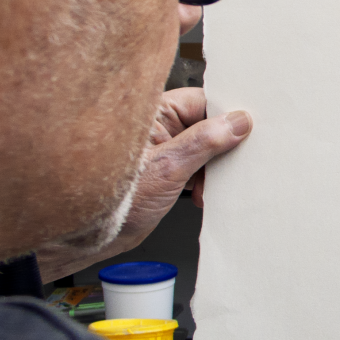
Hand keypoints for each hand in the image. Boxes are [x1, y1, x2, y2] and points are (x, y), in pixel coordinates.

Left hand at [37, 88, 250, 281]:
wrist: (92, 237)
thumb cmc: (111, 200)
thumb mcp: (168, 168)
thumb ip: (205, 142)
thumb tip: (237, 122)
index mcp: (152, 113)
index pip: (201, 101)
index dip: (226, 114)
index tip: (246, 128)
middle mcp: (157, 128)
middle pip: (206, 125)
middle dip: (222, 146)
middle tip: (232, 161)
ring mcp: (163, 150)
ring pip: (204, 148)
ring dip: (214, 168)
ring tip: (210, 185)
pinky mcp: (166, 171)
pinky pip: (196, 167)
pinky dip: (205, 180)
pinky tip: (203, 193)